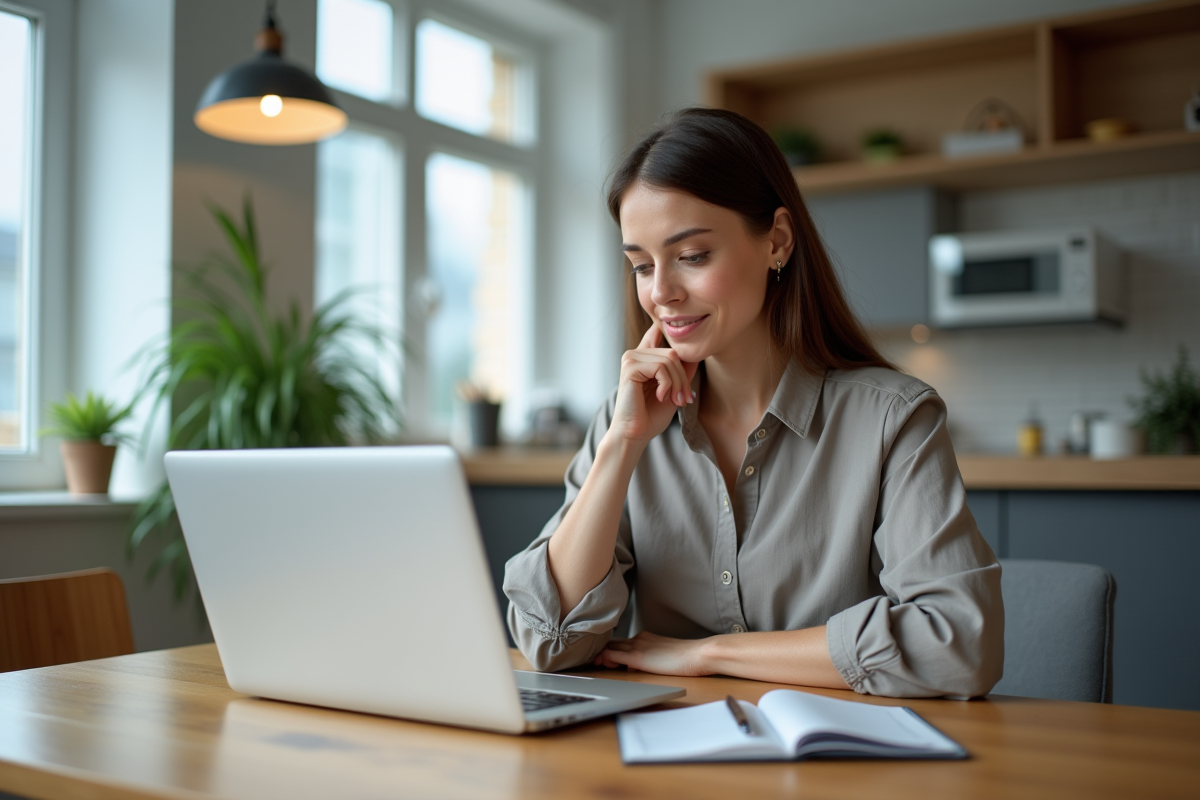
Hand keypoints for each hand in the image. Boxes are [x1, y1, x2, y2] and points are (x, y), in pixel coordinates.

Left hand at [594, 631, 712, 676]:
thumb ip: (652, 657)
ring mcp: (638, 646)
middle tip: (595, 661)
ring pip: (611, 648)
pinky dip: (604, 658)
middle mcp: (640, 638)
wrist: (698, 654)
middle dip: (602, 651)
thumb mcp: (666, 655)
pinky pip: (614, 655)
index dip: (611, 649)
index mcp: (646, 637)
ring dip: (601, 656)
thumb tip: (641, 665)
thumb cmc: (687, 657)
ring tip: (595, 663)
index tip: (605, 658)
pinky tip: (599, 663)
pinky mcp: (638, 657)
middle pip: (613, 643)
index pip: (623, 642)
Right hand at [609, 325, 698, 444]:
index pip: (656, 332)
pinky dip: (667, 385)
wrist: (635, 433)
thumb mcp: (674, 389)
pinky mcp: (630, 367)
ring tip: (674, 400)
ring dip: (677, 384)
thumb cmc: (651, 415)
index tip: (673, 330)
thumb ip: (683, 371)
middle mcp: (635, 354)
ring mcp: (631, 359)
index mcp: (644, 357)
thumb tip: (697, 354)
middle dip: (683, 378)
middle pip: (673, 353)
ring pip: (669, 359)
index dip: (666, 329)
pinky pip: (660, 367)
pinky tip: (660, 397)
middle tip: (683, 399)